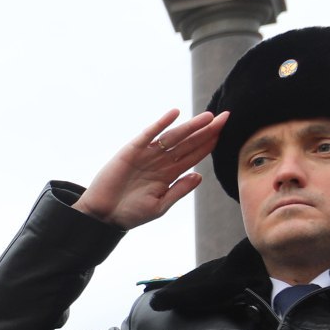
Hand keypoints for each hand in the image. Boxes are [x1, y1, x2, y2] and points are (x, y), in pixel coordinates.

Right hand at [73, 108, 233, 229]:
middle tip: (225, 117)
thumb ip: (179, 190)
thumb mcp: (159, 206)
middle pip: (188, 142)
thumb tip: (199, 176)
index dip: (209, 144)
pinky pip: (149, 134)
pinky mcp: (132, 150)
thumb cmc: (130, 214)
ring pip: (173, 137)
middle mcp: (161, 161)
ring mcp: (147, 154)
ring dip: (190, 126)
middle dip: (207, 130)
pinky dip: (161, 123)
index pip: (194, 155)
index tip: (226, 132)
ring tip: (208, 116)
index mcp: (169, 174)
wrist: (103, 216)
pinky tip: (175, 114)